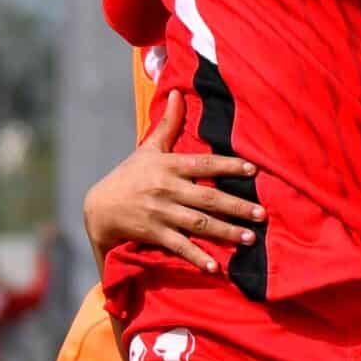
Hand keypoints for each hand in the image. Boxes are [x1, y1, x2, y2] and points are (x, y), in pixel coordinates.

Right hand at [81, 92, 264, 272]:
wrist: (99, 208)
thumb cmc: (130, 175)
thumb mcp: (148, 148)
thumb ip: (168, 124)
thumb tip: (178, 93)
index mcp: (169, 166)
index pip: (204, 165)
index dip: (228, 166)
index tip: (252, 171)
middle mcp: (167, 190)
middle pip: (208, 198)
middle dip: (236, 207)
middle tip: (262, 214)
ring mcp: (161, 213)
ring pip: (198, 224)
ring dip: (226, 232)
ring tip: (250, 238)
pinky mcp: (154, 234)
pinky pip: (179, 247)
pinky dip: (196, 257)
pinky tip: (215, 266)